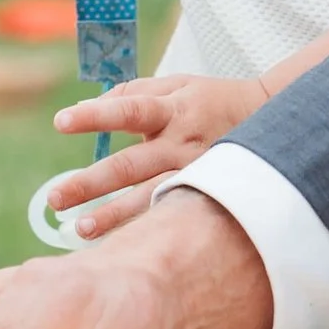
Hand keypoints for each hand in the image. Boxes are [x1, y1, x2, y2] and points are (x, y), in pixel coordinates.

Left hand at [43, 71, 266, 236]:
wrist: (273, 120)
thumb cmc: (212, 100)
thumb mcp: (178, 84)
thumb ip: (133, 91)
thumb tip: (86, 105)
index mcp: (173, 109)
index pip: (129, 110)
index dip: (96, 115)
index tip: (61, 122)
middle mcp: (182, 143)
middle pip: (130, 165)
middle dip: (90, 183)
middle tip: (55, 197)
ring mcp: (195, 173)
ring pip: (148, 198)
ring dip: (112, 216)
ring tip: (79, 229)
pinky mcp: (206, 195)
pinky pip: (168, 214)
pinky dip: (142, 228)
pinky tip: (120, 244)